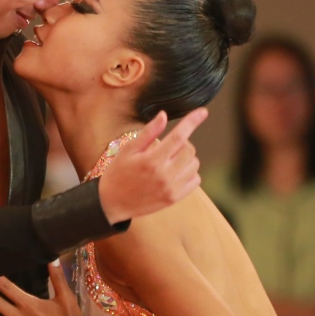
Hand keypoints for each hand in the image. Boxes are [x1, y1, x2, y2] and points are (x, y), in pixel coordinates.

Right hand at [98, 108, 207, 224]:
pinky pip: (195, 181)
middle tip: (168, 147)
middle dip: (182, 143)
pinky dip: (189, 173)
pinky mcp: (174, 198)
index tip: (202, 112)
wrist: (112, 203)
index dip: (192, 121)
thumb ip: (149, 133)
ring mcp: (171, 188)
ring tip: (170, 160)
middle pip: (189, 150)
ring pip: (194, 164)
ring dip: (186, 158)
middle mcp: (165, 175)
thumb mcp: (128, 150)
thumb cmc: (118, 173)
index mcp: (152, 160)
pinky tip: (175, 172)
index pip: (179, 136)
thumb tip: (163, 116)